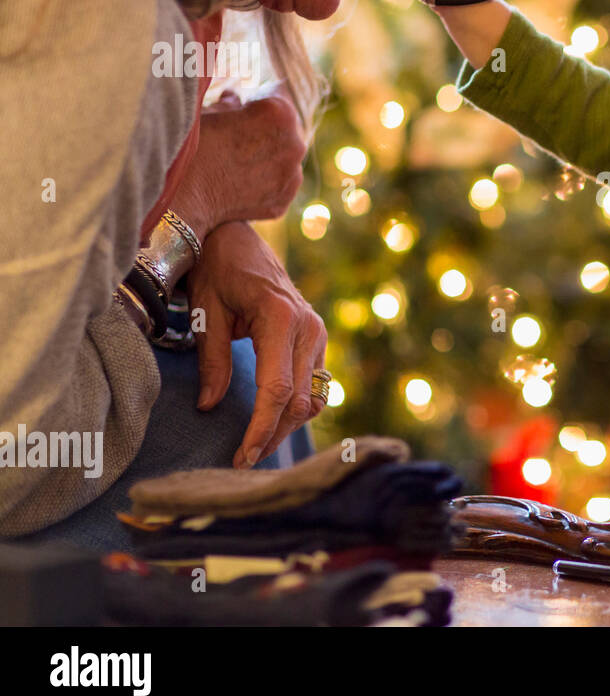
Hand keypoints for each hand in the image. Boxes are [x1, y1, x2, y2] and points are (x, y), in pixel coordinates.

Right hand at [168, 88, 306, 241]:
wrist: (182, 199)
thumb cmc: (190, 148)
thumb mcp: (207, 114)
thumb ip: (228, 103)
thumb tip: (233, 97)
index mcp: (279, 112)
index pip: (277, 92)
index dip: (258, 97)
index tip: (245, 103)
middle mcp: (295, 142)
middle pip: (285, 126)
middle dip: (266, 127)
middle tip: (237, 133)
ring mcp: (292, 173)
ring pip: (285, 156)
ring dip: (269, 154)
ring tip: (237, 160)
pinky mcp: (284, 198)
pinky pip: (280, 182)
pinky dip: (265, 180)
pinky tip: (241, 180)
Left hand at [186, 221, 327, 468]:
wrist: (236, 236)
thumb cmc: (216, 268)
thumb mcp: (206, 311)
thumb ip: (212, 360)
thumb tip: (209, 406)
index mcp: (279, 318)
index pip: (275, 389)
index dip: (260, 428)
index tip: (241, 456)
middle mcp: (308, 326)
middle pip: (299, 399)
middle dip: (273, 434)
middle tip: (243, 460)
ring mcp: (317, 332)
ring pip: (312, 395)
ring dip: (287, 425)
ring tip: (257, 445)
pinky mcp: (316, 337)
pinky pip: (314, 382)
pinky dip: (297, 406)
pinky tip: (273, 420)